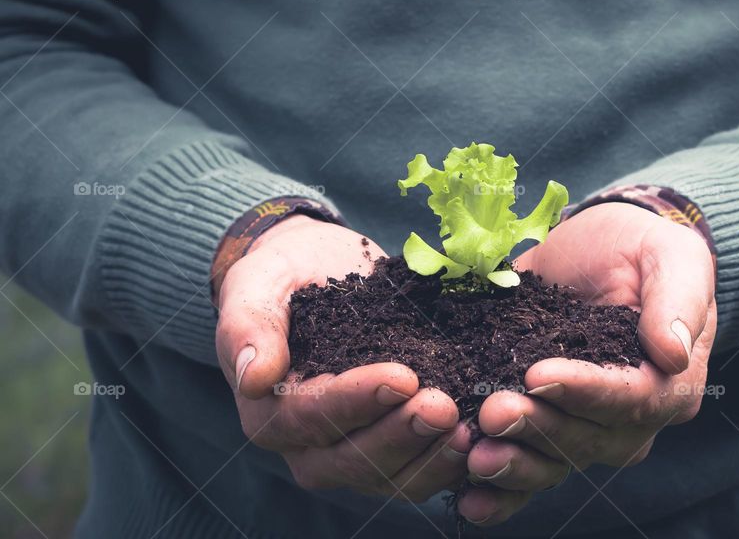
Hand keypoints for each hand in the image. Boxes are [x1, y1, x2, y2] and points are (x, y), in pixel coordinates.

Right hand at [215, 215, 470, 501]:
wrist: (316, 273)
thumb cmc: (282, 278)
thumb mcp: (256, 286)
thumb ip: (248, 327)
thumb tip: (253, 376)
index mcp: (269, 413)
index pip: (311, 417)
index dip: (356, 402)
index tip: (402, 377)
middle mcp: (307, 447)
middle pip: (352, 459)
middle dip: (400, 435)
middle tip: (443, 406)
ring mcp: (350, 454)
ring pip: (390, 476)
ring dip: (430, 456)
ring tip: (468, 426)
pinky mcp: (390, 449)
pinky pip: (417, 471)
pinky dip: (447, 461)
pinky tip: (478, 436)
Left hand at [457, 203, 715, 524]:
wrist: (599, 247)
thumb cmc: (642, 248)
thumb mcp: (671, 256)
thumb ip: (678, 300)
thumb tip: (671, 353)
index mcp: (670, 383)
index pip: (634, 398)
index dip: (587, 392)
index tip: (539, 375)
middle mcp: (631, 418)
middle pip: (589, 438)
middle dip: (539, 429)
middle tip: (492, 412)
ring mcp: (586, 426)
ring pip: (556, 461)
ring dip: (515, 464)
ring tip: (474, 456)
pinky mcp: (547, 421)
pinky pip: (531, 466)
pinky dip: (502, 491)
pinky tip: (468, 500)